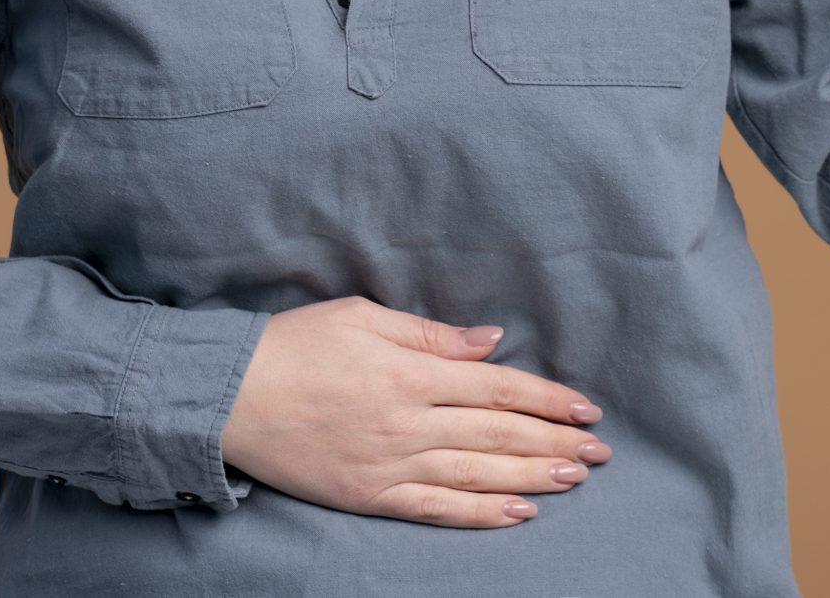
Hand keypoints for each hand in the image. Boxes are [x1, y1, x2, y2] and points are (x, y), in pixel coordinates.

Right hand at [219, 296, 612, 527]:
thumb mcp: (362, 316)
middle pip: (498, 435)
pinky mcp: (371, 495)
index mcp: (410, 372)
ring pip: (478, 475)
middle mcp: (408, 422)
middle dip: (555, 441)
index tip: (586, 407)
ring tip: (576, 478)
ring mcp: (390, 464)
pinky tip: (519, 512)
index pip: (497, 388)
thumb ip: (430, 333)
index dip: (547, 399)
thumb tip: (490, 343)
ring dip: (533, 476)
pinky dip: (482, 513)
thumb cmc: (294, 344)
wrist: (229, 396)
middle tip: (600, 451)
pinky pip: (436, 509)